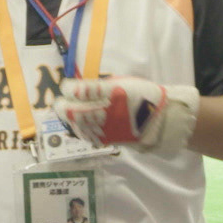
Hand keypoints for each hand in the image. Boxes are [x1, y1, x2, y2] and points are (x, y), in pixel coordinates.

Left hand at [52, 77, 199, 152]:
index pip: (75, 91)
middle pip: (70, 112)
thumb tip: (73, 89)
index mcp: (106, 94)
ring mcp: (104, 129)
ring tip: (70, 113)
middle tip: (60, 103)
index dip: (68, 88)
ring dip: (70, 119)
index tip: (67, 87)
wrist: (161, 119)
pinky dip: (81, 129)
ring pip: (76, 126)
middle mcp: (103, 113)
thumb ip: (95, 86)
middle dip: (62, 107)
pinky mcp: (108, 139)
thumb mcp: (119, 83)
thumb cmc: (141, 95)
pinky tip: (82, 125)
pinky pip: (87, 135)